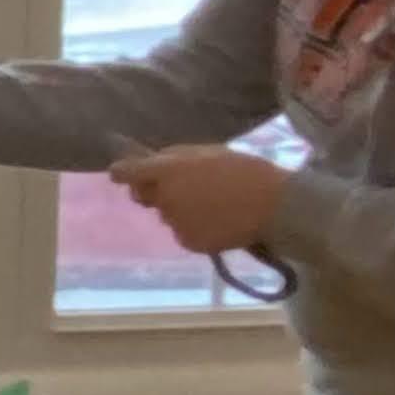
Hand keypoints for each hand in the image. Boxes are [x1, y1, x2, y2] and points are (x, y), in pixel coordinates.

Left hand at [110, 144, 287, 256]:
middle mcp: (165, 198)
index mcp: (168, 170)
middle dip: (158, 191)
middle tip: (186, 187)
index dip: (123, 172)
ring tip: (214, 205)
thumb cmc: (245, 171)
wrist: (273, 206)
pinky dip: (195, 228)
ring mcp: (176, 223)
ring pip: (168, 215)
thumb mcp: (209, 152)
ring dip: (180, 210)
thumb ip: (176, 159)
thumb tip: (152, 163)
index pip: (128, 172)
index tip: (120, 173)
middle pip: (147, 196)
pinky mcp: (189, 242)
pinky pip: (183, 233)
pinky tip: (219, 221)